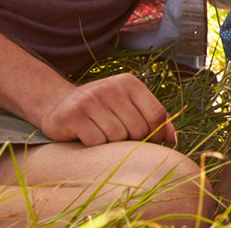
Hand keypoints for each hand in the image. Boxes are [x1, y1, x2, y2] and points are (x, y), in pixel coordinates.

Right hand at [37, 73, 175, 146]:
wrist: (57, 105)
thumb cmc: (101, 110)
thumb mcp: (128, 106)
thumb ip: (153, 119)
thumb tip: (173, 139)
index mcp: (130, 83)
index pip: (157, 114)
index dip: (157, 134)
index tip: (148, 141)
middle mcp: (111, 87)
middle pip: (139, 128)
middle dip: (132, 141)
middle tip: (119, 138)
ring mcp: (91, 100)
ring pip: (117, 137)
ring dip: (112, 144)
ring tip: (102, 135)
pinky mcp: (73, 115)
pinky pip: (97, 142)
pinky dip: (95, 146)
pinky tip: (87, 137)